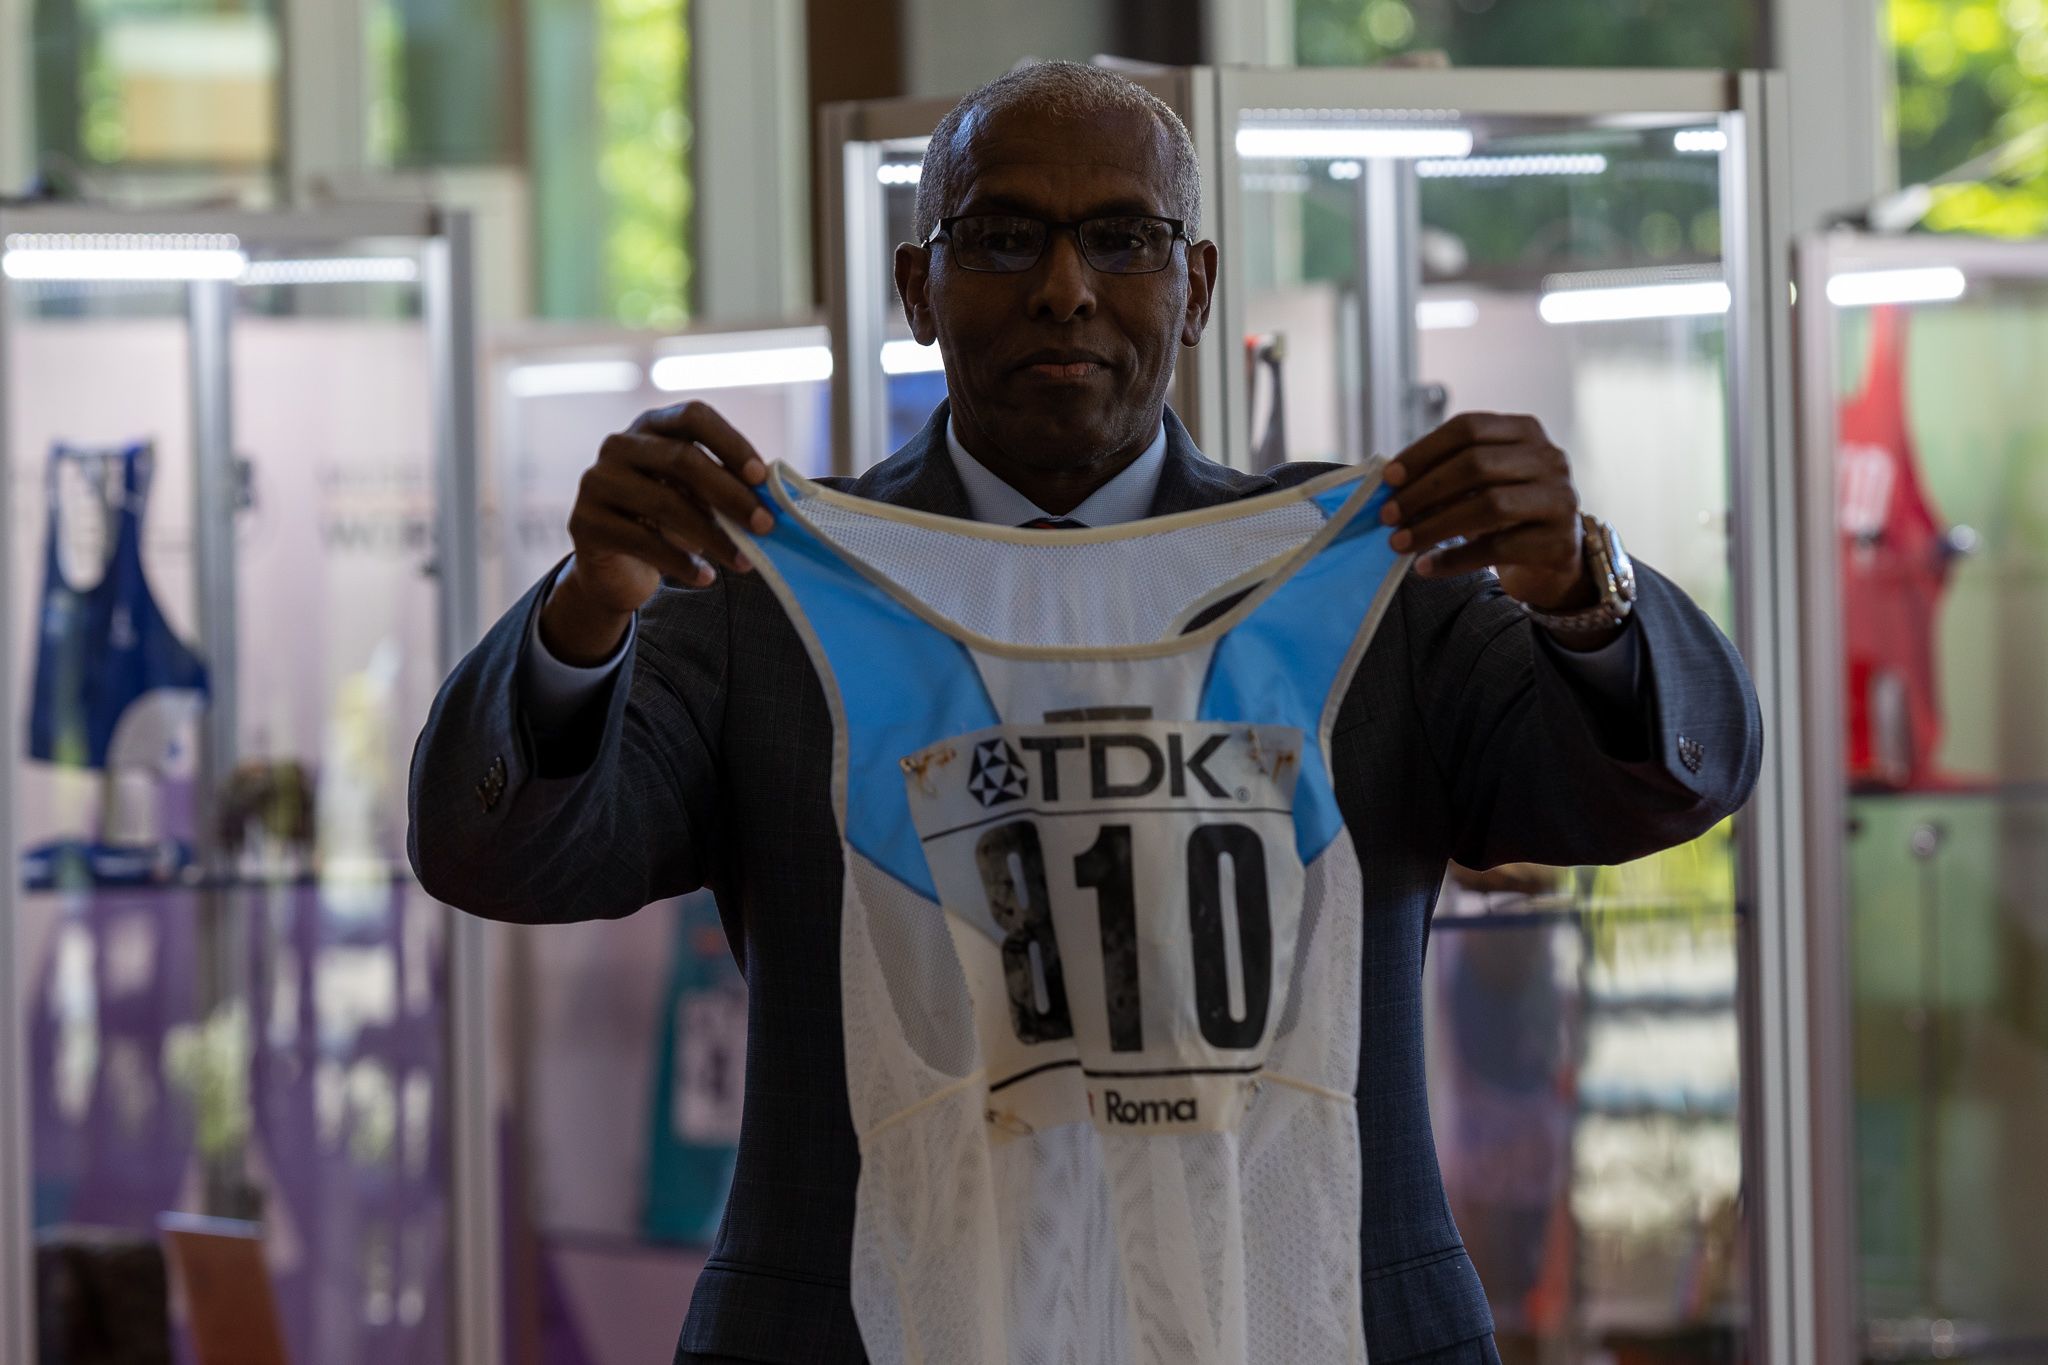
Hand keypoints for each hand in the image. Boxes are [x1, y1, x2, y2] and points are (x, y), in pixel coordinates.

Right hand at [540, 400, 775, 664]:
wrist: (615, 568)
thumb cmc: (667, 523)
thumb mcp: (697, 498)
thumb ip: (725, 487)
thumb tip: (773, 495)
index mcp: (651, 427)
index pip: (693, 416)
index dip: (730, 442)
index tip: (762, 477)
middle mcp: (619, 446)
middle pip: (682, 459)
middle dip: (730, 495)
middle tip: (764, 525)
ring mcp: (598, 482)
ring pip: (665, 503)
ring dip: (713, 536)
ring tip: (743, 561)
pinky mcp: (585, 523)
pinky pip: (643, 542)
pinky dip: (682, 563)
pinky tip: (705, 577)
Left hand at [1380, 412, 1593, 613]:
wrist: (1553, 554)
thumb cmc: (1506, 512)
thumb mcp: (1480, 484)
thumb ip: (1444, 477)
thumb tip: (1391, 490)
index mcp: (1525, 431)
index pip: (1468, 428)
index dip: (1423, 451)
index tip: (1388, 478)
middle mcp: (1549, 458)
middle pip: (1475, 464)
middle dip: (1423, 491)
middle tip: (1388, 515)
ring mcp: (1560, 499)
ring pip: (1488, 505)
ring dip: (1434, 526)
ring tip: (1399, 543)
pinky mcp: (1558, 542)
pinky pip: (1497, 549)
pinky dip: (1454, 560)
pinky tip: (1425, 567)